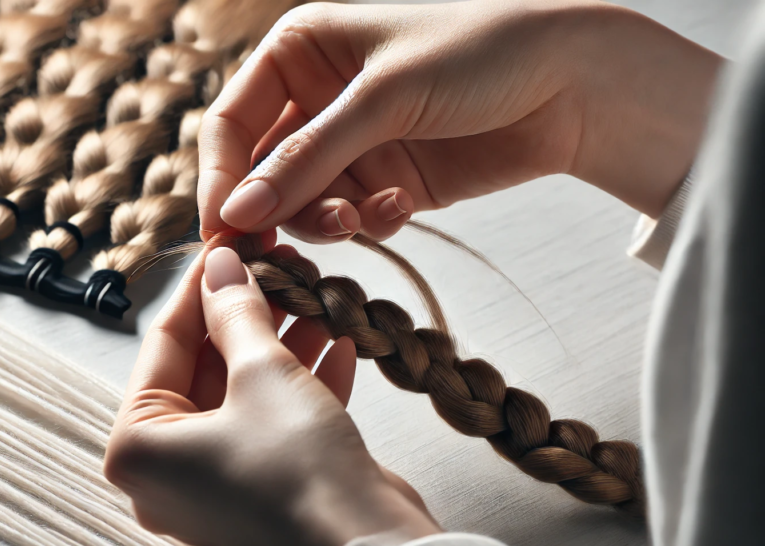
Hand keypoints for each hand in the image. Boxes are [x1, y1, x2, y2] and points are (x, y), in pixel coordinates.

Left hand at [104, 242, 439, 545]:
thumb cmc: (298, 467)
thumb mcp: (262, 371)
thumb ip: (235, 311)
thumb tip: (220, 264)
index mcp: (139, 448)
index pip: (166, 343)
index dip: (202, 287)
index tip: (227, 245)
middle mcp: (167, 471)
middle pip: (205, 366)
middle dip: (249, 311)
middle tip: (277, 264)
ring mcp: (215, 482)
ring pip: (243, 391)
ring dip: (281, 341)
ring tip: (312, 293)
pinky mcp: (261, 487)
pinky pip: (270, 420)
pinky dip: (299, 382)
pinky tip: (337, 340)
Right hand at [198, 0, 721, 243]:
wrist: (575, 82)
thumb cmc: (481, 53)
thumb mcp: (384, 97)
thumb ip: (306, 158)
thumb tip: (237, 211)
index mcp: (301, 51)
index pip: (231, 123)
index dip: (220, 177)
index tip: (225, 229)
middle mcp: (319, 98)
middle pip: (262, 171)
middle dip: (276, 208)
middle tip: (285, 245)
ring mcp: (354, 142)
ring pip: (305, 202)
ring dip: (326, 219)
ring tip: (360, 218)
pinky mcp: (388, 179)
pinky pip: (352, 217)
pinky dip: (368, 222)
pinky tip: (399, 207)